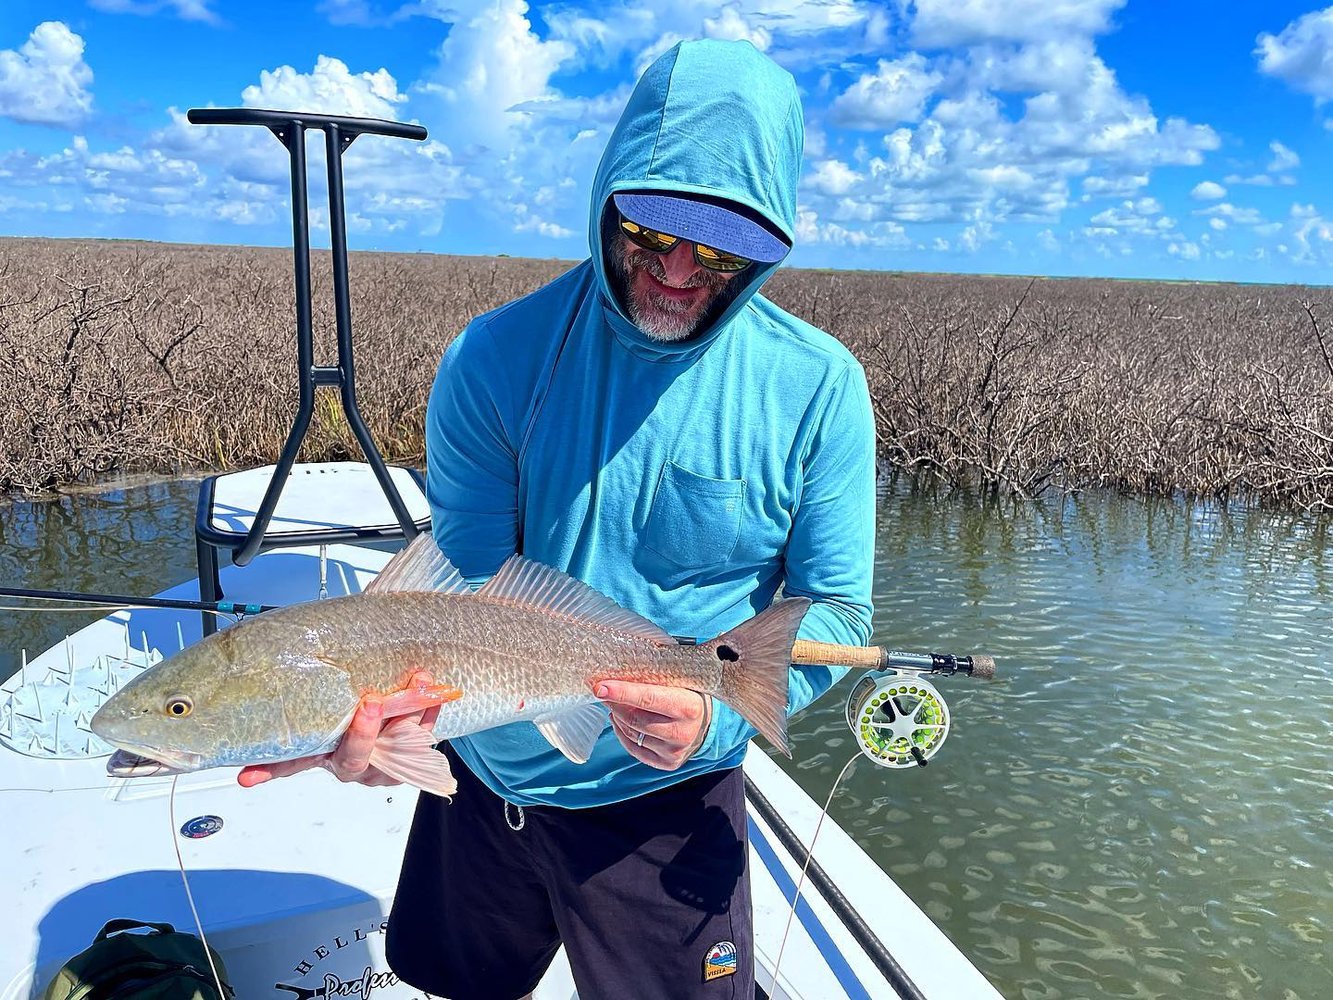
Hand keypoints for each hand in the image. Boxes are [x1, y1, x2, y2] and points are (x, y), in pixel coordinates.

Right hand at [238, 673, 443, 788]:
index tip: (247, 776)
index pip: (287, 762)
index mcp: (320, 747)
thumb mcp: (336, 686)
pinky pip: (422, 741)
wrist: (402, 709)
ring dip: (408, 715)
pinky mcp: (408, 761)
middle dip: (363, 732)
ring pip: (393, 748)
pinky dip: (430, 713)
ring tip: (417, 681)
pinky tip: (434, 692)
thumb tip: (301, 636)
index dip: (266, 771)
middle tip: (370, 702)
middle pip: (350, 758)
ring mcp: (378, 765)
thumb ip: (325, 670)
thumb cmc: (358, 694)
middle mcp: (346, 761)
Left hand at [595, 680, 711, 770]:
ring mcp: (674, 751)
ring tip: (615, 703)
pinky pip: (633, 748)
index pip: (648, 698)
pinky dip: (622, 732)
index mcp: (688, 707)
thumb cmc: (688, 695)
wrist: (707, 723)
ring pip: (631, 733)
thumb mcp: (680, 681)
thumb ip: (654, 674)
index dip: (622, 692)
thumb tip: (620, 665)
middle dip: (614, 703)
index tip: (599, 686)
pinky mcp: (667, 763)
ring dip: (617, 717)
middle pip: (634, 719)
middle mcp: (682, 732)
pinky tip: (621, 720)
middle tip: (602, 690)